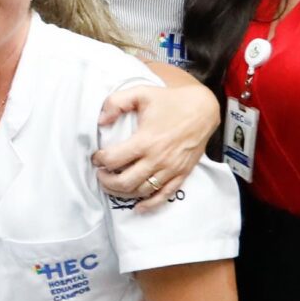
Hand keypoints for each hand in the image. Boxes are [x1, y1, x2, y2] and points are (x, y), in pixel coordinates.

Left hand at [93, 77, 214, 210]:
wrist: (203, 109)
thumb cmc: (171, 101)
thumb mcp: (141, 93)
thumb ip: (116, 103)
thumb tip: (101, 120)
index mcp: (145, 140)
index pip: (114, 160)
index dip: (100, 160)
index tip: (96, 157)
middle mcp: (157, 159)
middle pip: (125, 182)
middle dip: (107, 181)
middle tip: (100, 174)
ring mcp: (170, 169)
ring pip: (141, 191)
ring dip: (122, 193)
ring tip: (112, 185)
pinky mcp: (182, 174)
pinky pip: (164, 196)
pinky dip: (149, 205)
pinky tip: (138, 207)